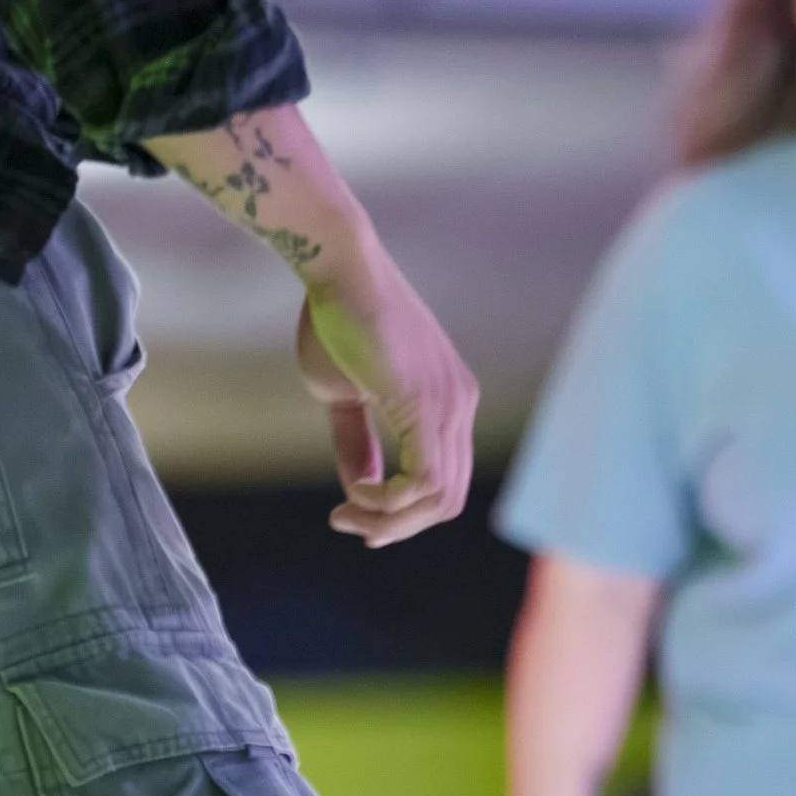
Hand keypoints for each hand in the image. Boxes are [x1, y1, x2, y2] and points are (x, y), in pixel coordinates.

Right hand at [294, 256, 477, 547]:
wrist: (337, 269)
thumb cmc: (334, 320)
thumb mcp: (343, 394)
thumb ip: (357, 442)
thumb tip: (360, 488)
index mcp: (449, 401)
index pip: (445, 478)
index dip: (405, 512)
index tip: (356, 515)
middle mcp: (461, 404)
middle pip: (449, 498)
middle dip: (398, 526)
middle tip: (349, 524)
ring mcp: (452, 404)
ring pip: (441, 497)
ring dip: (390, 520)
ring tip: (346, 514)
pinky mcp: (430, 405)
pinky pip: (426, 480)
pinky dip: (389, 501)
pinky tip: (356, 493)